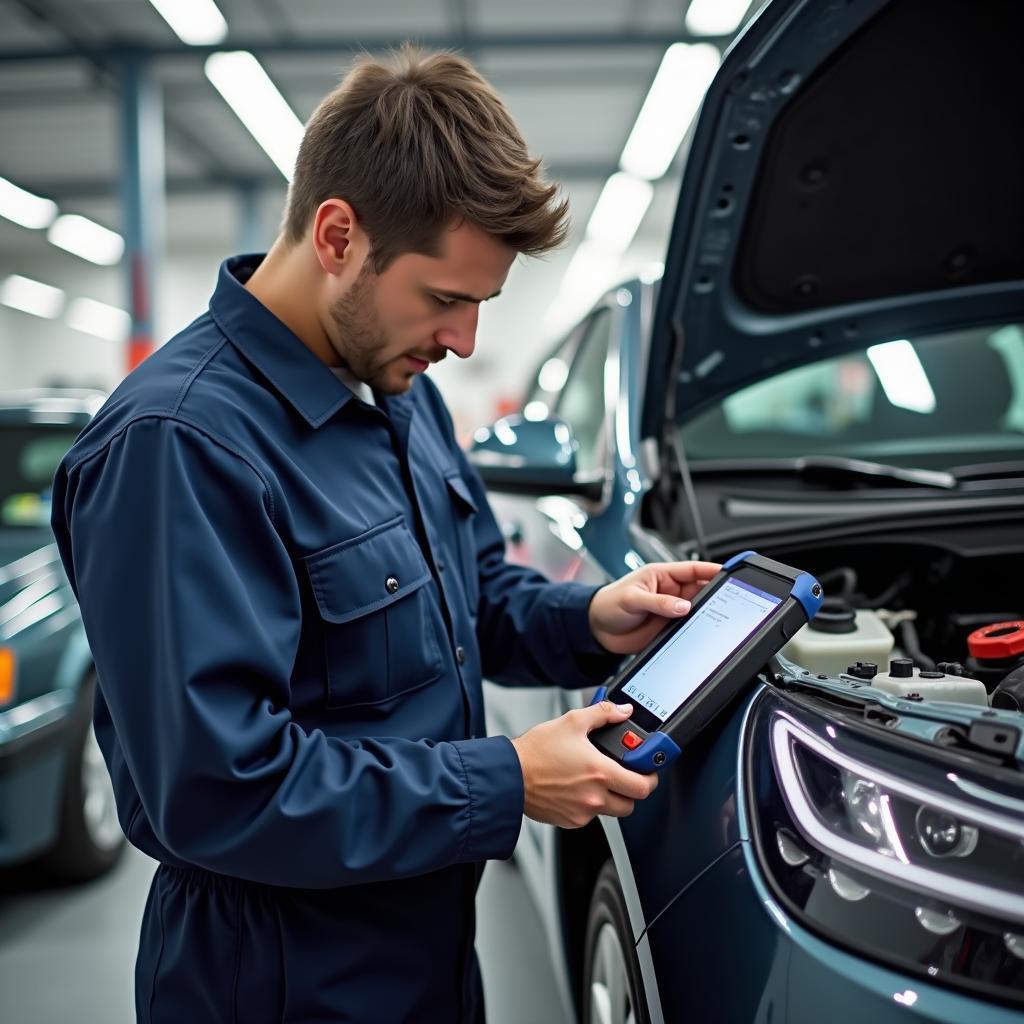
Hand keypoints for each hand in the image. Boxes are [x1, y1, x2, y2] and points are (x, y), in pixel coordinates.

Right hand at [510, 700, 658, 828]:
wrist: (509, 775)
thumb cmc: (535, 752)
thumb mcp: (572, 722)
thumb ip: (603, 714)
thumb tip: (623, 711)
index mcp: (599, 772)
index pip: (642, 786)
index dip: (650, 778)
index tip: (648, 771)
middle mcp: (594, 797)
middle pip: (631, 804)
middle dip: (631, 790)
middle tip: (624, 776)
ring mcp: (582, 812)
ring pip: (610, 811)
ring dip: (609, 798)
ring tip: (594, 779)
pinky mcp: (569, 821)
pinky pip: (589, 816)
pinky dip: (588, 804)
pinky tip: (575, 788)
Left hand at [588, 560, 721, 654]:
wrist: (598, 629)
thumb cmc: (609, 604)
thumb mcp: (632, 599)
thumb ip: (657, 602)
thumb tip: (683, 606)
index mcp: (663, 575)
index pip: (694, 569)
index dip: (713, 570)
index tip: (730, 572)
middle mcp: (671, 592)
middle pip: (702, 590)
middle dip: (716, 594)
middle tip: (731, 601)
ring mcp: (672, 611)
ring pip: (699, 610)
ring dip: (709, 614)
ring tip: (722, 619)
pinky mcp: (670, 629)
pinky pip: (690, 628)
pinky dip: (699, 630)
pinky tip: (706, 634)